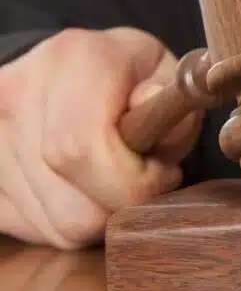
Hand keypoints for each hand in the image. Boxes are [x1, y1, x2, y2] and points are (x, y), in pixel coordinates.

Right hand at [0, 27, 202, 249]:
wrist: (75, 68)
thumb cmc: (133, 79)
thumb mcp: (168, 76)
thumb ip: (171, 99)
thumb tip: (151, 105)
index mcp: (74, 59)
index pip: (82, 151)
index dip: (132, 181)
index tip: (161, 172)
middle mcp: (19, 92)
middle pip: (71, 203)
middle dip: (122, 205)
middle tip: (143, 178)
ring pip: (57, 226)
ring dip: (99, 215)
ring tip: (112, 178)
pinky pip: (36, 230)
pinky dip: (69, 221)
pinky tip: (82, 187)